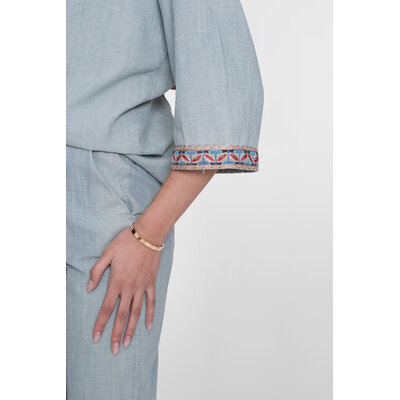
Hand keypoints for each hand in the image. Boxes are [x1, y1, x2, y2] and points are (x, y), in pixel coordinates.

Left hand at [87, 227, 160, 355]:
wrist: (147, 235)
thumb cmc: (126, 242)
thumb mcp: (107, 253)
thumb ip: (97, 271)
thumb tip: (89, 288)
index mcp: (116, 281)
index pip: (106, 308)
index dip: (101, 323)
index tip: (96, 337)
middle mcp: (129, 288)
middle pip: (121, 315)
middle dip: (115, 333)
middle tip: (113, 350)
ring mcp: (141, 286)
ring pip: (136, 312)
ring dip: (131, 329)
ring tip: (126, 343)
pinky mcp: (151, 283)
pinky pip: (151, 302)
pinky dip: (150, 315)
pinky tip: (147, 326)